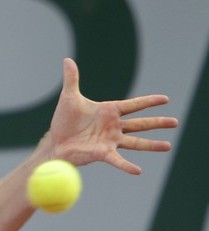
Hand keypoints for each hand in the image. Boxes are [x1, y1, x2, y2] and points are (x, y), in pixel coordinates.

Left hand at [48, 58, 177, 173]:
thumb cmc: (64, 121)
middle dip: (157, 122)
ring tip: (168, 146)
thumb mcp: (69, 97)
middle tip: (175, 122)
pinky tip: (138, 170)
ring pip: (135, 143)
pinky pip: (117, 160)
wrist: (56, 142)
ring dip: (151, 145)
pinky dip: (127, 165)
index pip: (133, 105)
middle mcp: (113, 126)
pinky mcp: (102, 153)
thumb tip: (67, 59)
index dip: (149, 101)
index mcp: (109, 111)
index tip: (165, 99)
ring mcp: (110, 141)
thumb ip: (71, 79)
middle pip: (140, 124)